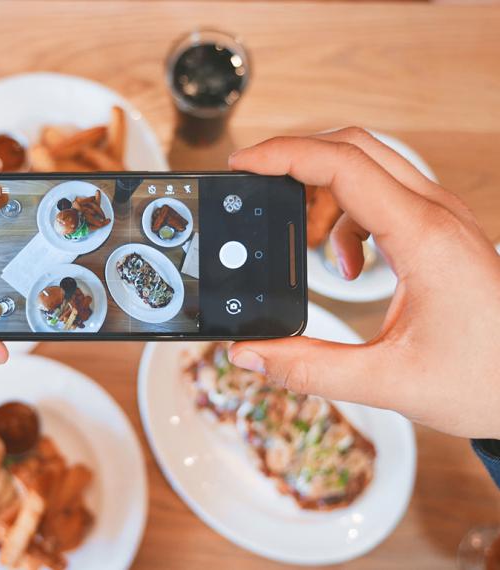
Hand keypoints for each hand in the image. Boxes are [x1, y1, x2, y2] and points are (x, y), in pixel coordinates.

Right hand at [228, 128, 499, 438]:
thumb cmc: (487, 381)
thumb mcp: (389, 383)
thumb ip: (309, 368)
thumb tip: (248, 353)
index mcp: (423, 238)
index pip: (343, 165)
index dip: (285, 156)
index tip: (244, 164)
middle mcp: (435, 215)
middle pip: (354, 147)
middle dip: (296, 158)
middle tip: (256, 183)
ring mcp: (441, 218)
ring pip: (369, 166)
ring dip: (323, 189)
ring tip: (303, 241)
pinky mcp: (440, 231)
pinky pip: (383, 195)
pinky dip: (347, 216)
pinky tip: (348, 264)